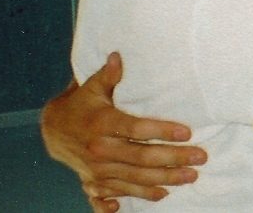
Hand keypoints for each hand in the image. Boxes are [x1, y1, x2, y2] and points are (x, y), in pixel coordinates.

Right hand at [41, 53, 206, 209]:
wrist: (53, 131)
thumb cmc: (81, 105)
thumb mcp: (91, 87)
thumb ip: (108, 75)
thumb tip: (118, 56)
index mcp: (101, 123)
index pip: (136, 129)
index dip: (162, 131)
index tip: (187, 133)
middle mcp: (99, 149)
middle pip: (141, 158)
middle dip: (173, 159)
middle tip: (200, 158)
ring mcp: (97, 169)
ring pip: (135, 178)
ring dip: (165, 180)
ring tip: (191, 176)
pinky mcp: (95, 182)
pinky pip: (120, 191)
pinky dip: (140, 195)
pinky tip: (161, 195)